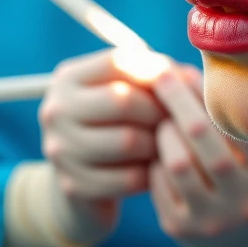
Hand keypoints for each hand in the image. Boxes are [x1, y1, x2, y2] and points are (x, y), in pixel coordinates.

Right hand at [37, 49, 166, 244]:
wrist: (85, 181)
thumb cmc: (118, 125)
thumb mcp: (129, 93)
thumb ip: (159, 77)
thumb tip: (192, 78)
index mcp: (68, 78)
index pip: (117, 62)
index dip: (154, 73)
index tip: (174, 87)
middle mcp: (55, 109)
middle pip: (122, 100)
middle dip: (158, 111)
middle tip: (175, 121)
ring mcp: (60, 149)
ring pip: (127, 141)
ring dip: (157, 144)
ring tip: (167, 145)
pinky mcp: (73, 185)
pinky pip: (128, 178)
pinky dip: (151, 175)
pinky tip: (155, 171)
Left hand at [148, 65, 247, 246]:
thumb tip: (209, 62)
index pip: (238, 125)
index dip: (207, 93)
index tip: (189, 71)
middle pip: (202, 139)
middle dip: (177, 100)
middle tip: (162, 76)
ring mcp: (215, 222)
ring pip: (176, 162)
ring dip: (164, 131)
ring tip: (163, 117)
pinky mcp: (182, 231)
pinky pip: (158, 184)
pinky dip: (155, 159)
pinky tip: (161, 148)